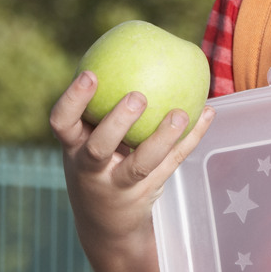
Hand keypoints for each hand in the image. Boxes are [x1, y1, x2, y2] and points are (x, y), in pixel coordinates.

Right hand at [49, 70, 214, 271]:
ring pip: (140, 164)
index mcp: (72, 147)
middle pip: (99, 147)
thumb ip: (101, 104)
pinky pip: (170, 165)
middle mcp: (89, 169)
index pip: (62, 122)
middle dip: (116, 122)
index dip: (73, 99)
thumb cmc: (97, 163)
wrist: (104, 225)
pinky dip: (189, 140)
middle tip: (137, 96)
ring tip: (180, 112)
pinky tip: (208, 114)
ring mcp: (117, 186)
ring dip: (162, 138)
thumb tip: (134, 45)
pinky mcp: (145, 195)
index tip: (90, 74)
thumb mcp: (87, 137)